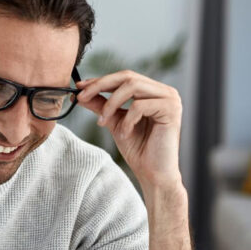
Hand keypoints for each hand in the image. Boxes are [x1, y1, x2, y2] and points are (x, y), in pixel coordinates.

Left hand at [75, 71, 182, 193]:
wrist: (153, 173)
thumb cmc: (138, 150)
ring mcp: (169, 98)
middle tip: (82, 98)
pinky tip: (124, 134)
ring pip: (132, 86)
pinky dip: (127, 120)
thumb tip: (80, 94)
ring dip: (111, 104)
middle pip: (127, 76)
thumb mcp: (114, 123)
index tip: (79, 87)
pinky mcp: (171, 109)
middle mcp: (163, 91)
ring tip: (103, 122)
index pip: (124, 77)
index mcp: (152, 92)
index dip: (101, 80)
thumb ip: (101, 106)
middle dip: (101, 86)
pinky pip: (140, 106)